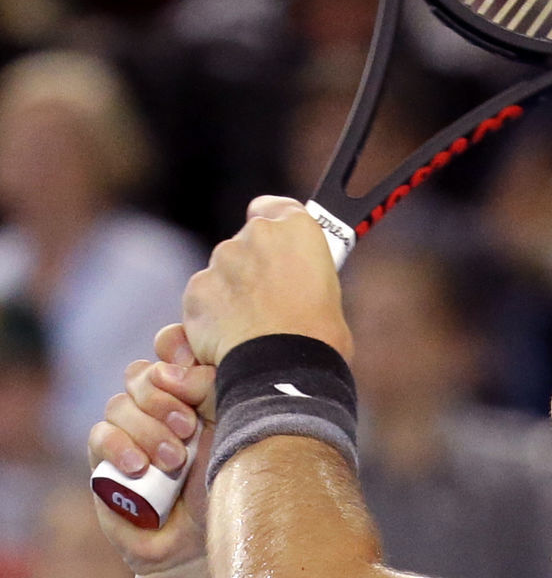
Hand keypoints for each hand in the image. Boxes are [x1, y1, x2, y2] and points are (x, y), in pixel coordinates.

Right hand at [89, 324, 213, 577]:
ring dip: (148, 429)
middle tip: (189, 428)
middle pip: (144, 374)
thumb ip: (211, 388)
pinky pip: (100, 434)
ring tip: (173, 460)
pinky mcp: (105, 458)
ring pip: (121, 403)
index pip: (171, 347)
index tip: (190, 374)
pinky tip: (138, 467)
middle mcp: (159, 406)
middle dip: (165, 399)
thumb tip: (177, 367)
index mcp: (194, 391)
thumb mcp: (233, 430)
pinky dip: (119, 446)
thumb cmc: (229, 485)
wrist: (206, 542)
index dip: (175, 349)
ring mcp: (130, 430)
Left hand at [182, 197, 351, 368]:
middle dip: (251, 268)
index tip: (273, 243)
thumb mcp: (329, 295)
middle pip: (245, 244)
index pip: (273, 207)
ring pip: (222, 272)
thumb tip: (295, 288)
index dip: (271, 223)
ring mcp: (222, 261)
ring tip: (251, 329)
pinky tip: (231, 339)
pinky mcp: (197, 290)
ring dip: (231, 293)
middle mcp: (256, 235)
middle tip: (269, 302)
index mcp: (297, 229)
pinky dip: (212, 316)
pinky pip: (203, 299)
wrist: (283, 370)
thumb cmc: (319, 339)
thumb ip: (303, 276)